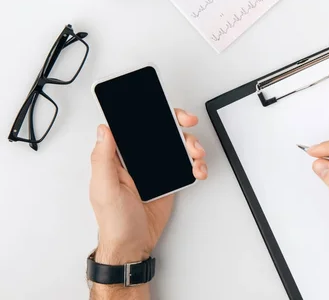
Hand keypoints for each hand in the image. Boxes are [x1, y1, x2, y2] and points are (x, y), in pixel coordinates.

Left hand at [89, 109, 207, 264]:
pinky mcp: (169, 179)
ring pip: (178, 146)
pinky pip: (186, 165)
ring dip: (192, 145)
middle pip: (162, 131)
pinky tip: (197, 170)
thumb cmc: (114, 221)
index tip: (166, 111)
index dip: (152, 114)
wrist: (133, 245)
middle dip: (179, 124)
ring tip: (196, 155)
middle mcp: (138, 159)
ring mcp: (156, 168)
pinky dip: (196, 165)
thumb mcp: (104, 188)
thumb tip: (104, 130)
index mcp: (119, 156)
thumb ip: (103, 158)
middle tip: (189, 123)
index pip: (135, 126)